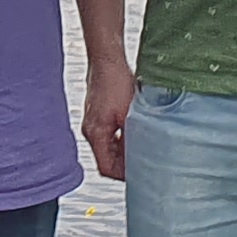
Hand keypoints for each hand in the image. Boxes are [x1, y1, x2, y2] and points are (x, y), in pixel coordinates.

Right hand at [81, 52, 133, 180]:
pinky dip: (122, 139)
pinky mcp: (98, 115)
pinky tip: (136, 133)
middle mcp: (91, 131)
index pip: (106, 168)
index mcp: (95, 134)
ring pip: (109, 148)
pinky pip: (109, 136)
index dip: (123, 176)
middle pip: (107, 160)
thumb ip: (133, 138)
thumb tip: (143, 156)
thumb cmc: (115, 82)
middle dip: (125, 164)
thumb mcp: (130, 114)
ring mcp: (93, 123)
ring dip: (125, 151)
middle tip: (145, 164)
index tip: (139, 174)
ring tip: (143, 149)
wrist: (107, 60)